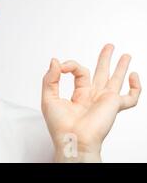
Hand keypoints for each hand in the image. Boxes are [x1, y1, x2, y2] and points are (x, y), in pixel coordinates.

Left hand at [41, 44, 140, 161]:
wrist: (73, 139)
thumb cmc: (60, 125)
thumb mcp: (48, 98)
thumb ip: (50, 78)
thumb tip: (55, 60)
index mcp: (79, 95)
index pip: (79, 72)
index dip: (71, 65)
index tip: (62, 66)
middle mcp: (93, 97)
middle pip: (101, 73)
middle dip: (105, 59)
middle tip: (109, 46)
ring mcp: (105, 100)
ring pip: (116, 80)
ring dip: (121, 67)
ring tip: (125, 55)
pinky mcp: (115, 105)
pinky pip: (131, 97)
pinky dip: (136, 87)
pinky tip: (134, 76)